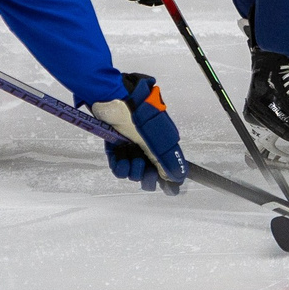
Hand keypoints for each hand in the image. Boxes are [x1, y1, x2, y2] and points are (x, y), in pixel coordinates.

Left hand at [94, 72, 186, 191]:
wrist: (112, 100)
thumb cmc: (136, 115)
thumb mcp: (154, 140)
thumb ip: (165, 161)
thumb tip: (177, 178)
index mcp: (162, 141)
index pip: (168, 166)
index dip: (167, 178)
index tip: (168, 189)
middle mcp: (148, 145)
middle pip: (150, 172)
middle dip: (146, 175)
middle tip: (143, 169)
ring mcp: (132, 146)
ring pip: (133, 171)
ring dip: (131, 170)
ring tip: (129, 160)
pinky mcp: (116, 146)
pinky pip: (118, 165)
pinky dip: (118, 165)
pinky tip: (119, 159)